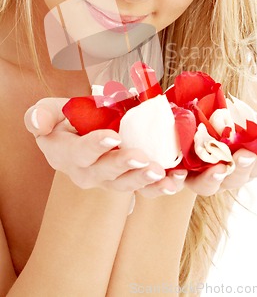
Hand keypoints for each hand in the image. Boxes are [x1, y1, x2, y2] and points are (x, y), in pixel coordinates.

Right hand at [24, 98, 184, 195]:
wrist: (80, 134)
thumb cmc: (66, 120)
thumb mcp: (50, 111)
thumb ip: (41, 114)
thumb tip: (37, 121)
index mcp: (67, 154)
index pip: (79, 153)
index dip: (94, 146)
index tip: (112, 136)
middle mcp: (88, 173)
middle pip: (105, 173)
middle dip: (124, 166)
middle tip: (142, 159)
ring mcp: (109, 180)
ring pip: (126, 185)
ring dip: (144, 181)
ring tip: (162, 173)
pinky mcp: (128, 180)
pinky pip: (144, 188)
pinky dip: (160, 186)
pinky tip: (175, 181)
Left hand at [181, 120, 256, 195]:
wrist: (194, 113)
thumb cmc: (225, 116)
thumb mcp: (244, 117)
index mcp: (246, 162)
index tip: (254, 151)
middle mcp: (226, 175)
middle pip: (235, 179)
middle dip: (239, 168)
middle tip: (241, 156)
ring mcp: (203, 177)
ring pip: (208, 186)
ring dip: (212, 179)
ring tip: (216, 170)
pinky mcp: (180, 174)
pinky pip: (178, 183)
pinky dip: (177, 181)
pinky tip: (178, 173)